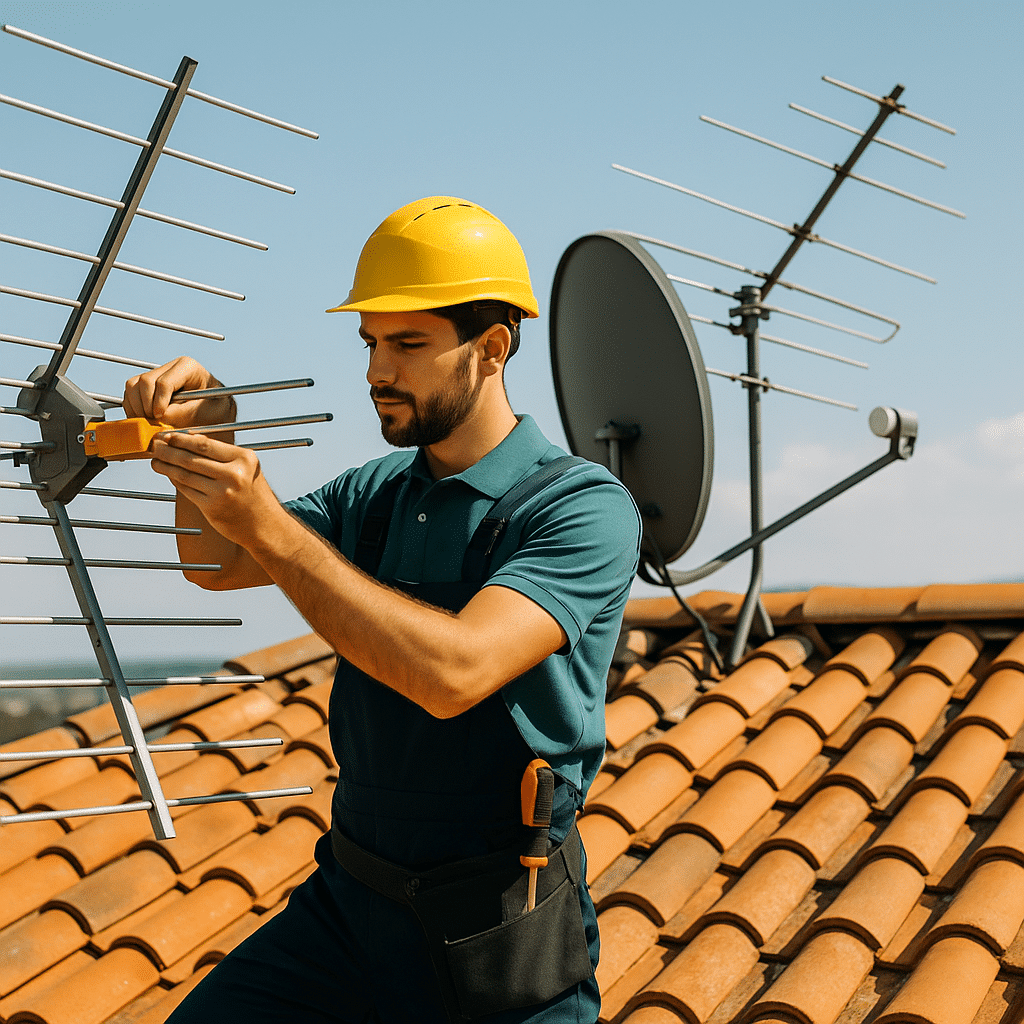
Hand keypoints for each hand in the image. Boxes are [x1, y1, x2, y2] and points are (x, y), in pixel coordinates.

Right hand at [123, 356, 234, 428]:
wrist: (217, 417)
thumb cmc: (219, 412)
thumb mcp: (210, 413)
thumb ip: (186, 413)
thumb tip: (160, 417)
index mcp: (188, 367)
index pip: (164, 382)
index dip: (159, 402)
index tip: (161, 417)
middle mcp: (170, 367)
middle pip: (145, 382)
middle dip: (146, 406)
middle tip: (155, 423)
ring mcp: (157, 375)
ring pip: (132, 386)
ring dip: (137, 408)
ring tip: (151, 423)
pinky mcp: (147, 387)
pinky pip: (129, 395)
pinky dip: (133, 410)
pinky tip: (146, 421)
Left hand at [150, 431, 275, 546]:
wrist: (265, 525)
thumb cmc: (253, 494)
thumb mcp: (246, 468)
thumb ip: (222, 454)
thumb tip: (190, 438)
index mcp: (244, 459)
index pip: (205, 444)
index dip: (182, 439)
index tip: (168, 436)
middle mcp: (235, 474)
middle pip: (192, 458)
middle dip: (169, 450)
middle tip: (155, 446)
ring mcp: (222, 492)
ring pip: (185, 474)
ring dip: (166, 466)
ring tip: (156, 461)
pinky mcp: (212, 508)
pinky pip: (187, 490)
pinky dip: (175, 481)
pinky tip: (169, 475)